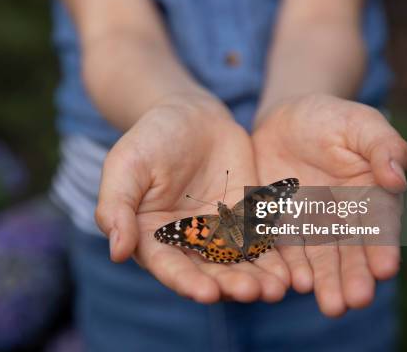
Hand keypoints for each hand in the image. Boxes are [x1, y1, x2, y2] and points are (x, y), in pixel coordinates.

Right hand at [95, 95, 293, 302]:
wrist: (190, 113)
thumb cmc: (150, 138)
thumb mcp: (126, 166)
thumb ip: (116, 206)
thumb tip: (117, 251)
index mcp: (151, 237)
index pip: (169, 266)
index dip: (187, 282)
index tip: (208, 293)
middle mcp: (186, 242)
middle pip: (209, 271)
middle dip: (230, 285)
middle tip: (252, 292)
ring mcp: (218, 232)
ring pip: (238, 263)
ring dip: (257, 279)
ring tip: (276, 289)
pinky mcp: (245, 218)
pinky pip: (260, 241)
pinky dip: (275, 257)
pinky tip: (290, 270)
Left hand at [252, 94, 406, 315]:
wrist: (285, 118)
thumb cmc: (331, 117)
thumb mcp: (360, 122)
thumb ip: (383, 146)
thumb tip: (397, 179)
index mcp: (371, 196)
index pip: (380, 225)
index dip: (383, 246)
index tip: (386, 267)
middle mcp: (343, 217)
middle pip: (351, 251)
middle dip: (354, 277)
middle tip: (356, 301)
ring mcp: (311, 224)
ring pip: (320, 258)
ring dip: (326, 282)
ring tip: (331, 305)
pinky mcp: (279, 224)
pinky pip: (285, 248)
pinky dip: (291, 266)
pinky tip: (294, 283)